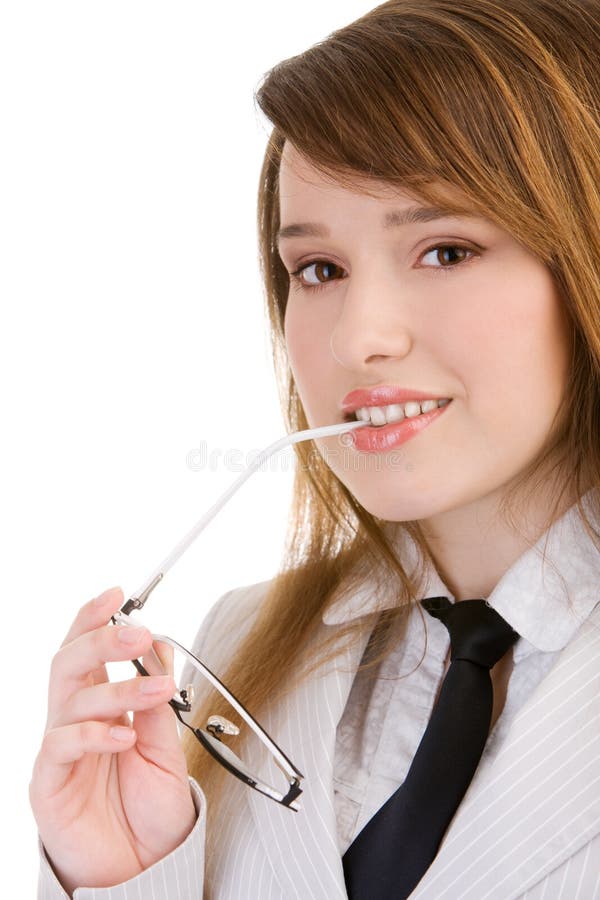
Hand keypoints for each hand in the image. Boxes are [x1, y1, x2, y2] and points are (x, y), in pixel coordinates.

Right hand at [29, 586, 196, 893]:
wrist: (142, 867)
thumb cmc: (147, 807)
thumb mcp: (165, 746)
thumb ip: (158, 701)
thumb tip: (160, 645)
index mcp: (98, 704)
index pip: (86, 649)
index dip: (96, 618)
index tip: (120, 593)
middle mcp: (73, 721)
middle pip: (69, 662)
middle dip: (101, 638)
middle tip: (138, 631)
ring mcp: (59, 751)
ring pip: (71, 699)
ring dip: (118, 688)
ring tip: (158, 691)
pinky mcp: (48, 784)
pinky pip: (61, 746)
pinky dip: (95, 733)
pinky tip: (124, 736)